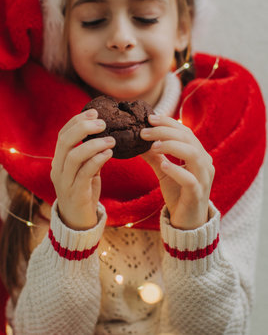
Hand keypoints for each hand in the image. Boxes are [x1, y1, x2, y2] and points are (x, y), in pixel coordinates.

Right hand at [50, 109, 114, 229]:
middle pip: (64, 141)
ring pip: (74, 156)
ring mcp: (64, 182)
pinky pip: (85, 173)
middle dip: (83, 127)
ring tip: (111, 140)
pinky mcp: (76, 193)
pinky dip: (97, 160)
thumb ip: (90, 154)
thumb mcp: (86, 170)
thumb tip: (105, 134)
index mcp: (58, 161)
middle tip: (103, 122)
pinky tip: (109, 153)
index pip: (63, 135)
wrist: (78, 223)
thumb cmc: (84, 192)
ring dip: (94, 144)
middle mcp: (57, 169)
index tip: (94, 112)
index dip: (77, 121)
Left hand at [140, 114, 214, 229]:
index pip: (185, 132)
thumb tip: (137, 141)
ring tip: (153, 146)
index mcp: (199, 155)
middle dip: (165, 132)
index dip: (168, 123)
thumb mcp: (164, 171)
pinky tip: (163, 165)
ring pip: (192, 154)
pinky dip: (176, 170)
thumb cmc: (178, 194)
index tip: (150, 118)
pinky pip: (190, 179)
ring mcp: (204, 178)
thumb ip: (154, 156)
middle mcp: (205, 163)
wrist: (188, 223)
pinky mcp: (198, 194)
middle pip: (188, 139)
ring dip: (171, 146)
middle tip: (144, 132)